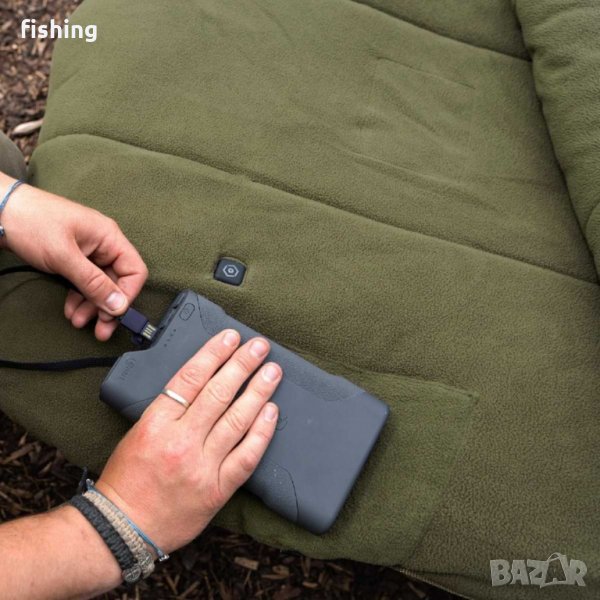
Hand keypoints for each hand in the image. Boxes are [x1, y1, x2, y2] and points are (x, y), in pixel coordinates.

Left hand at [0, 173, 147, 339]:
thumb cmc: (32, 222)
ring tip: (78, 320)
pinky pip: (84, 282)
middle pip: (117, 281)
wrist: (1, 210)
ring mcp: (88, 251)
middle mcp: (103, 244)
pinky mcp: (73, 258)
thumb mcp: (64, 256)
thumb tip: (118, 305)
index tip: (114, 314)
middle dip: (108, 306)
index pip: (134, 270)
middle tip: (101, 329)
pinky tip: (71, 309)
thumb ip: (93, 282)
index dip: (127, 294)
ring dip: (91, 306)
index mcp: (109, 237)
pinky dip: (79, 297)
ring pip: (100, 285)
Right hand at [96, 329, 280, 552]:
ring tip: (272, 371)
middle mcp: (180, 441)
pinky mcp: (217, 489)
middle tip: (259, 346)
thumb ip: (168, 409)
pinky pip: (246, 456)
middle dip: (242, 365)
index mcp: (156, 423)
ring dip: (258, 391)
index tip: (230, 337)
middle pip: (218, 393)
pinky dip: (261, 432)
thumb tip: (201, 380)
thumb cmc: (126, 479)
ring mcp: (201, 466)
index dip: (214, 353)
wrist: (123, 529)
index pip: (190, 378)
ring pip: (237, 420)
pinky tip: (272, 411)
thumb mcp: (138, 432)